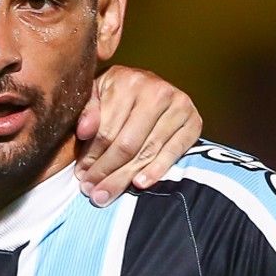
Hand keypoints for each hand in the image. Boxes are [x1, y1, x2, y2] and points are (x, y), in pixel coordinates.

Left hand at [76, 65, 201, 205]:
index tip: (81, 175)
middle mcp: (157, 91)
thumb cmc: (116, 94)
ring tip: (108, 194)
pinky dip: (157, 170)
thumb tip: (84, 132)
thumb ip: (87, 111)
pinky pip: (174, 152)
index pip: (106, 130)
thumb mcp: (95, 94)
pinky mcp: (194, 122)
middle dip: (107, 172)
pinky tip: (139, 183)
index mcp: (128, 81)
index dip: (92, 157)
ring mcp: (179, 106)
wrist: (150, 86)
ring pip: (147, 151)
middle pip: (127, 144)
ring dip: (125, 177)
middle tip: (93, 193)